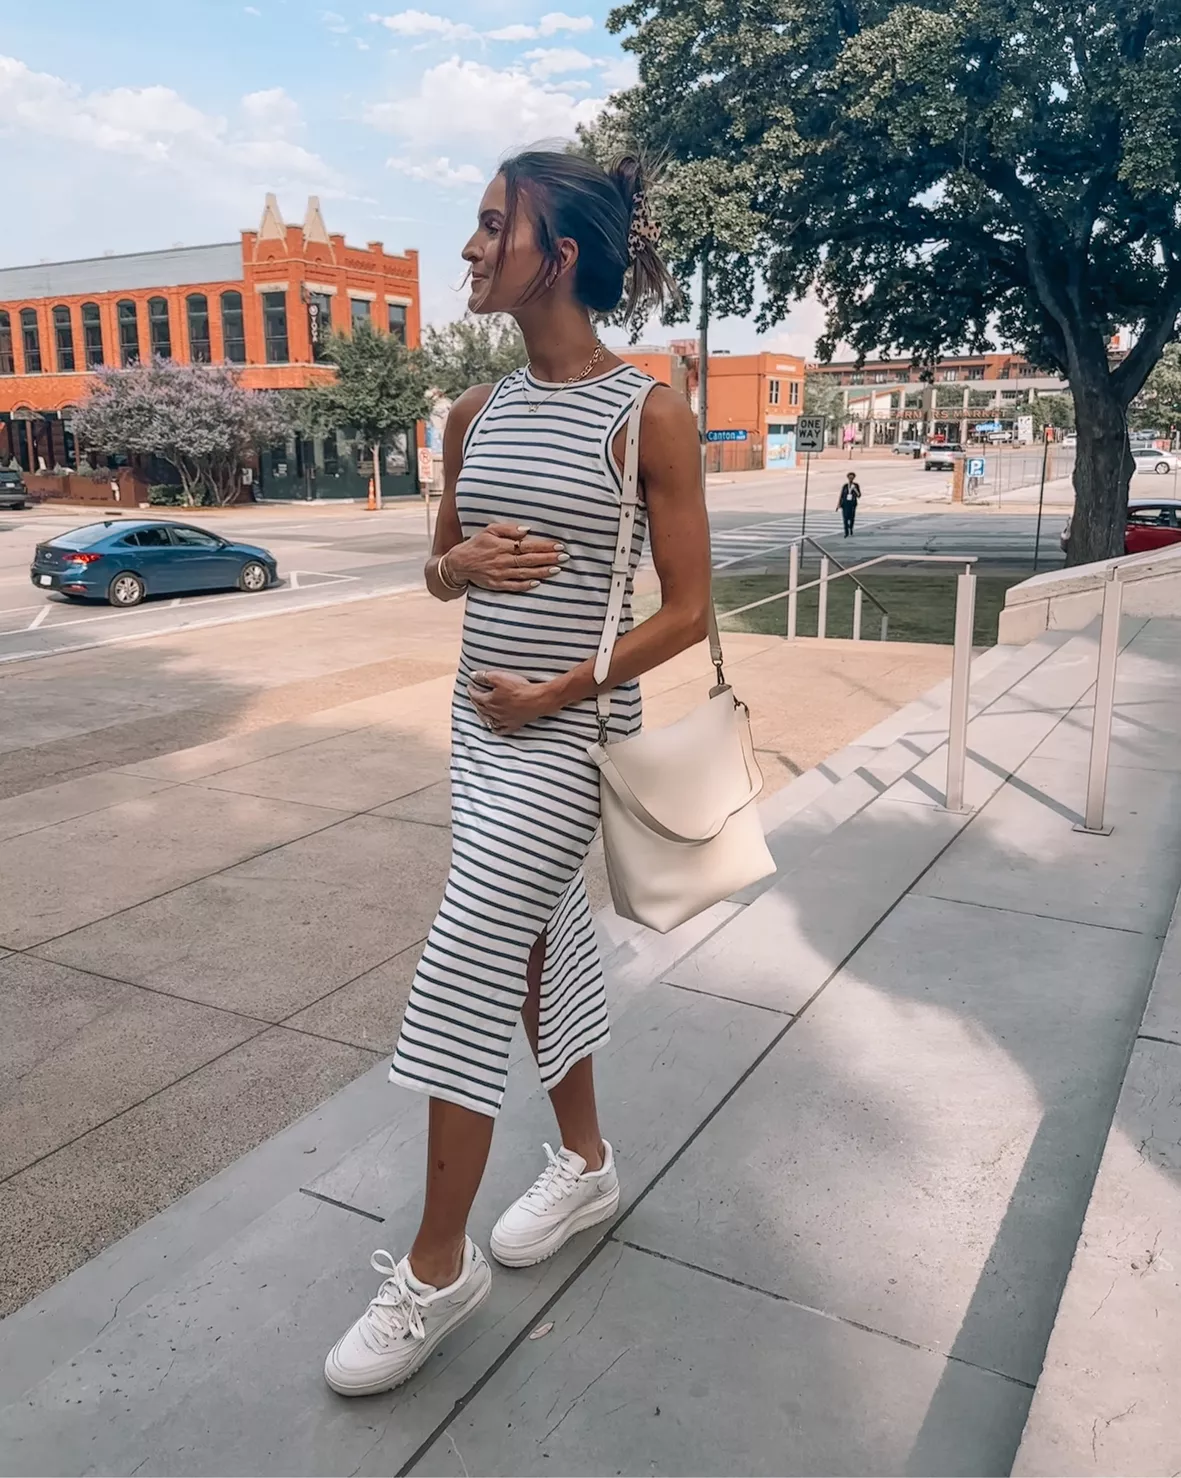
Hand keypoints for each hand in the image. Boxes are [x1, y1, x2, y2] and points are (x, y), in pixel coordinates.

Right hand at [449, 523, 565, 591]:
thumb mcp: (489, 530)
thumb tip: (526, 530)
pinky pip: (514, 586)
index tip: (558, 545)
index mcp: (502, 545)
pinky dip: (526, 585)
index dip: (544, 546)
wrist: (458, 563)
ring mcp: (500, 574)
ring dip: (542, 572)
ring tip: (557, 569)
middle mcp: (502, 560)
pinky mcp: (497, 585)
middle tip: (564, 557)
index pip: (528, 545)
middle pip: (530, 559)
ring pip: (525, 573)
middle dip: (548, 558)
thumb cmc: (476, 544)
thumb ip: (508, 529)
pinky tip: (538, 583)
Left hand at [468, 670, 552, 735]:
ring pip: (488, 719)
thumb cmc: (519, 688)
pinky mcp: (513, 725)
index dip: (471, 690)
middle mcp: (494, 712)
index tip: (470, 686)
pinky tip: (493, 727)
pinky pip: (501, 729)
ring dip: (482, 715)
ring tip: (479, 711)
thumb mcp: (500, 677)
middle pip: (480, 707)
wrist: (536, 700)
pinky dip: (495, 728)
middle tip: (473, 696)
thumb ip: (485, 677)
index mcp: (489, 700)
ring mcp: (503, 720)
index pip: (475, 696)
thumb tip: (473, 676)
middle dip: (475, 701)